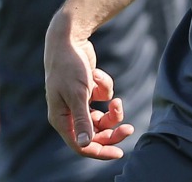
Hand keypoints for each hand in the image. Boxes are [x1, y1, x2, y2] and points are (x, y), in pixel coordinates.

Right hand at [44, 15, 134, 158]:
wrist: (69, 38)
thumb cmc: (69, 67)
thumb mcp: (77, 94)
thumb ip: (82, 120)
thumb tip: (85, 144)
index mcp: (62, 119)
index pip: (81, 145)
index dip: (100, 151)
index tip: (120, 153)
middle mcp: (69, 113)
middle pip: (94, 133)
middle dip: (112, 131)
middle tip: (130, 128)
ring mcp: (79, 101)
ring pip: (101, 117)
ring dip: (112, 111)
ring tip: (117, 101)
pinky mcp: (87, 89)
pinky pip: (103, 97)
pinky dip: (105, 87)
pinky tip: (97, 74)